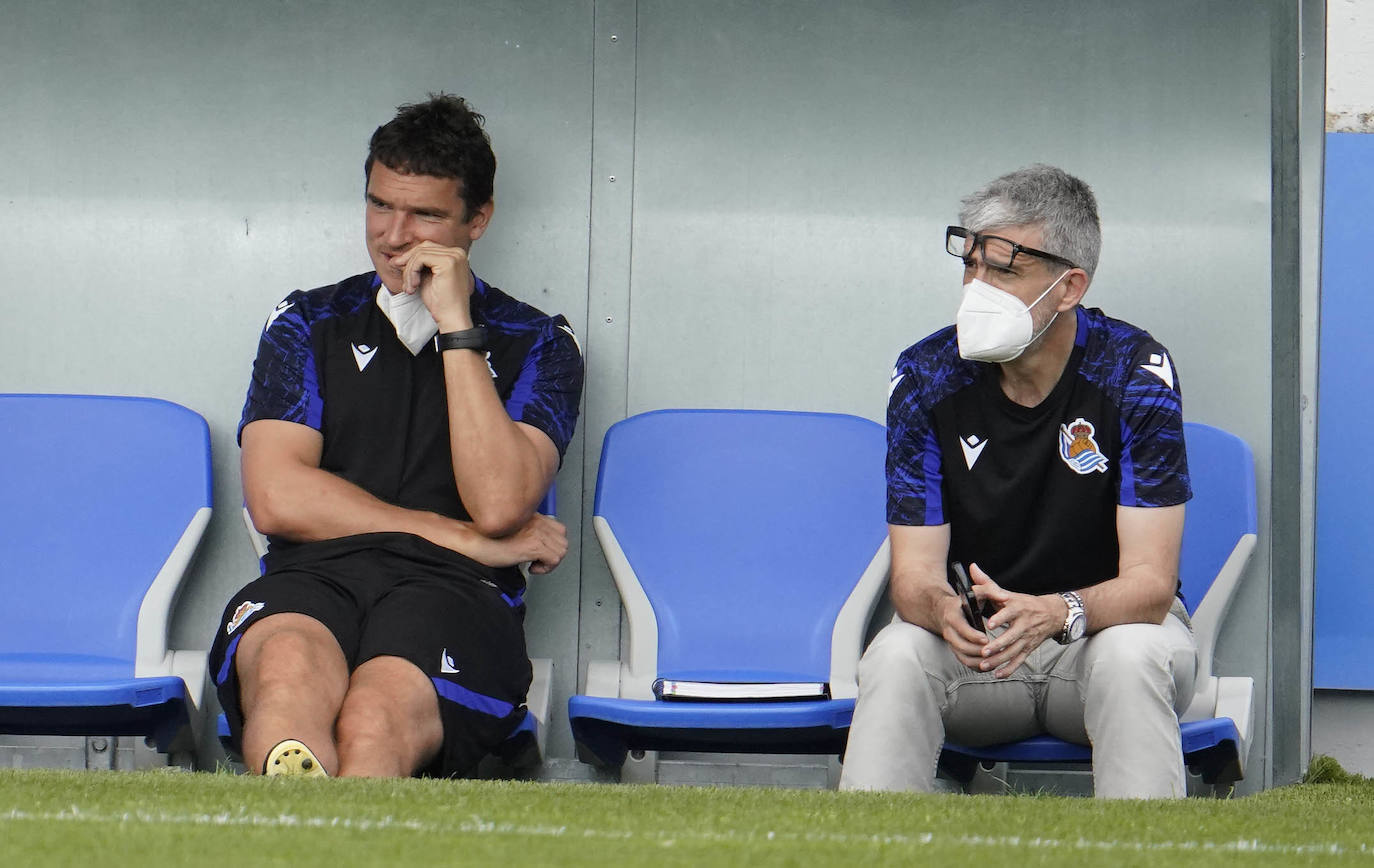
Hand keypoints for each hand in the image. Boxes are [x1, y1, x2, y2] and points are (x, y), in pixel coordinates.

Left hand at [392, 241, 474, 330]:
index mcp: (455, 255)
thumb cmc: (442, 303)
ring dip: (409, 270)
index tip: (398, 266)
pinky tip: (414, 286)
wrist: (452, 318)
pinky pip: (420, 259)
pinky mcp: (448, 262)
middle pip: (424, 247)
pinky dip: (412, 272)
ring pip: (420, 253)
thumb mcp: (426, 278)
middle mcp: (457, 253)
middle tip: (399, 273)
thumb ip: (418, 265)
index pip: (428, 247)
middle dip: (407, 260)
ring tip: (409, 287)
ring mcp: (454, 256)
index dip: (411, 257)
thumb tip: (399, 258)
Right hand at [479, 513, 568, 573]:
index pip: (558, 529)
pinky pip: (554, 559)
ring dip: (550, 561)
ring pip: (561, 550)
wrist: (473, 541)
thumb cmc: (485, 539)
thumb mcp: (511, 531)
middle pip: (563, 539)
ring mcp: (536, 533)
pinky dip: (546, 568)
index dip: (552, 544)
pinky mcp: (532, 545)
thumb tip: (538, 549)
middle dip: (553, 553)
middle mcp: (537, 522)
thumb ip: (526, 533)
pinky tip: (531, 567)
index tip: (541, 552)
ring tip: (535, 564)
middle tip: (538, 560)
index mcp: (532, 517)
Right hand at [938, 590, 989, 668]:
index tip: (987, 639)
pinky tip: (991, 665)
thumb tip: (1006, 597)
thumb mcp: (974, 592)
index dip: (973, 635)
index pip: (961, 628)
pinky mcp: (956, 651)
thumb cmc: (964, 601)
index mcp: (953, 616)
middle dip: (978, 651)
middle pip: (961, 646)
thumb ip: (990, 590)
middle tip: (995, 652)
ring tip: (995, 660)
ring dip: (979, 662)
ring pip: (963, 658)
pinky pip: (965, 663)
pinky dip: (978, 667)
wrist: (944, 611)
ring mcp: (952, 643)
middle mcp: (949, 631)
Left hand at [969, 563, 1066, 677]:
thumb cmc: (1023, 603)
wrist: (1052, 614)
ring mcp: (1027, 638)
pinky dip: (1010, 669)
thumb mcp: (1007, 593)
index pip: (1010, 613)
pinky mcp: (1029, 648)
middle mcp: (1024, 624)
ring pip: (1014, 651)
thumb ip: (988, 583)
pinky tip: (998, 674)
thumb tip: (972, 568)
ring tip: (984, 665)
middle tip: (984, 651)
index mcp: (1018, 608)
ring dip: (1000, 659)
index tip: (990, 624)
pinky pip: (1020, 660)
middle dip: (998, 645)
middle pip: (1012, 636)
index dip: (1001, 618)